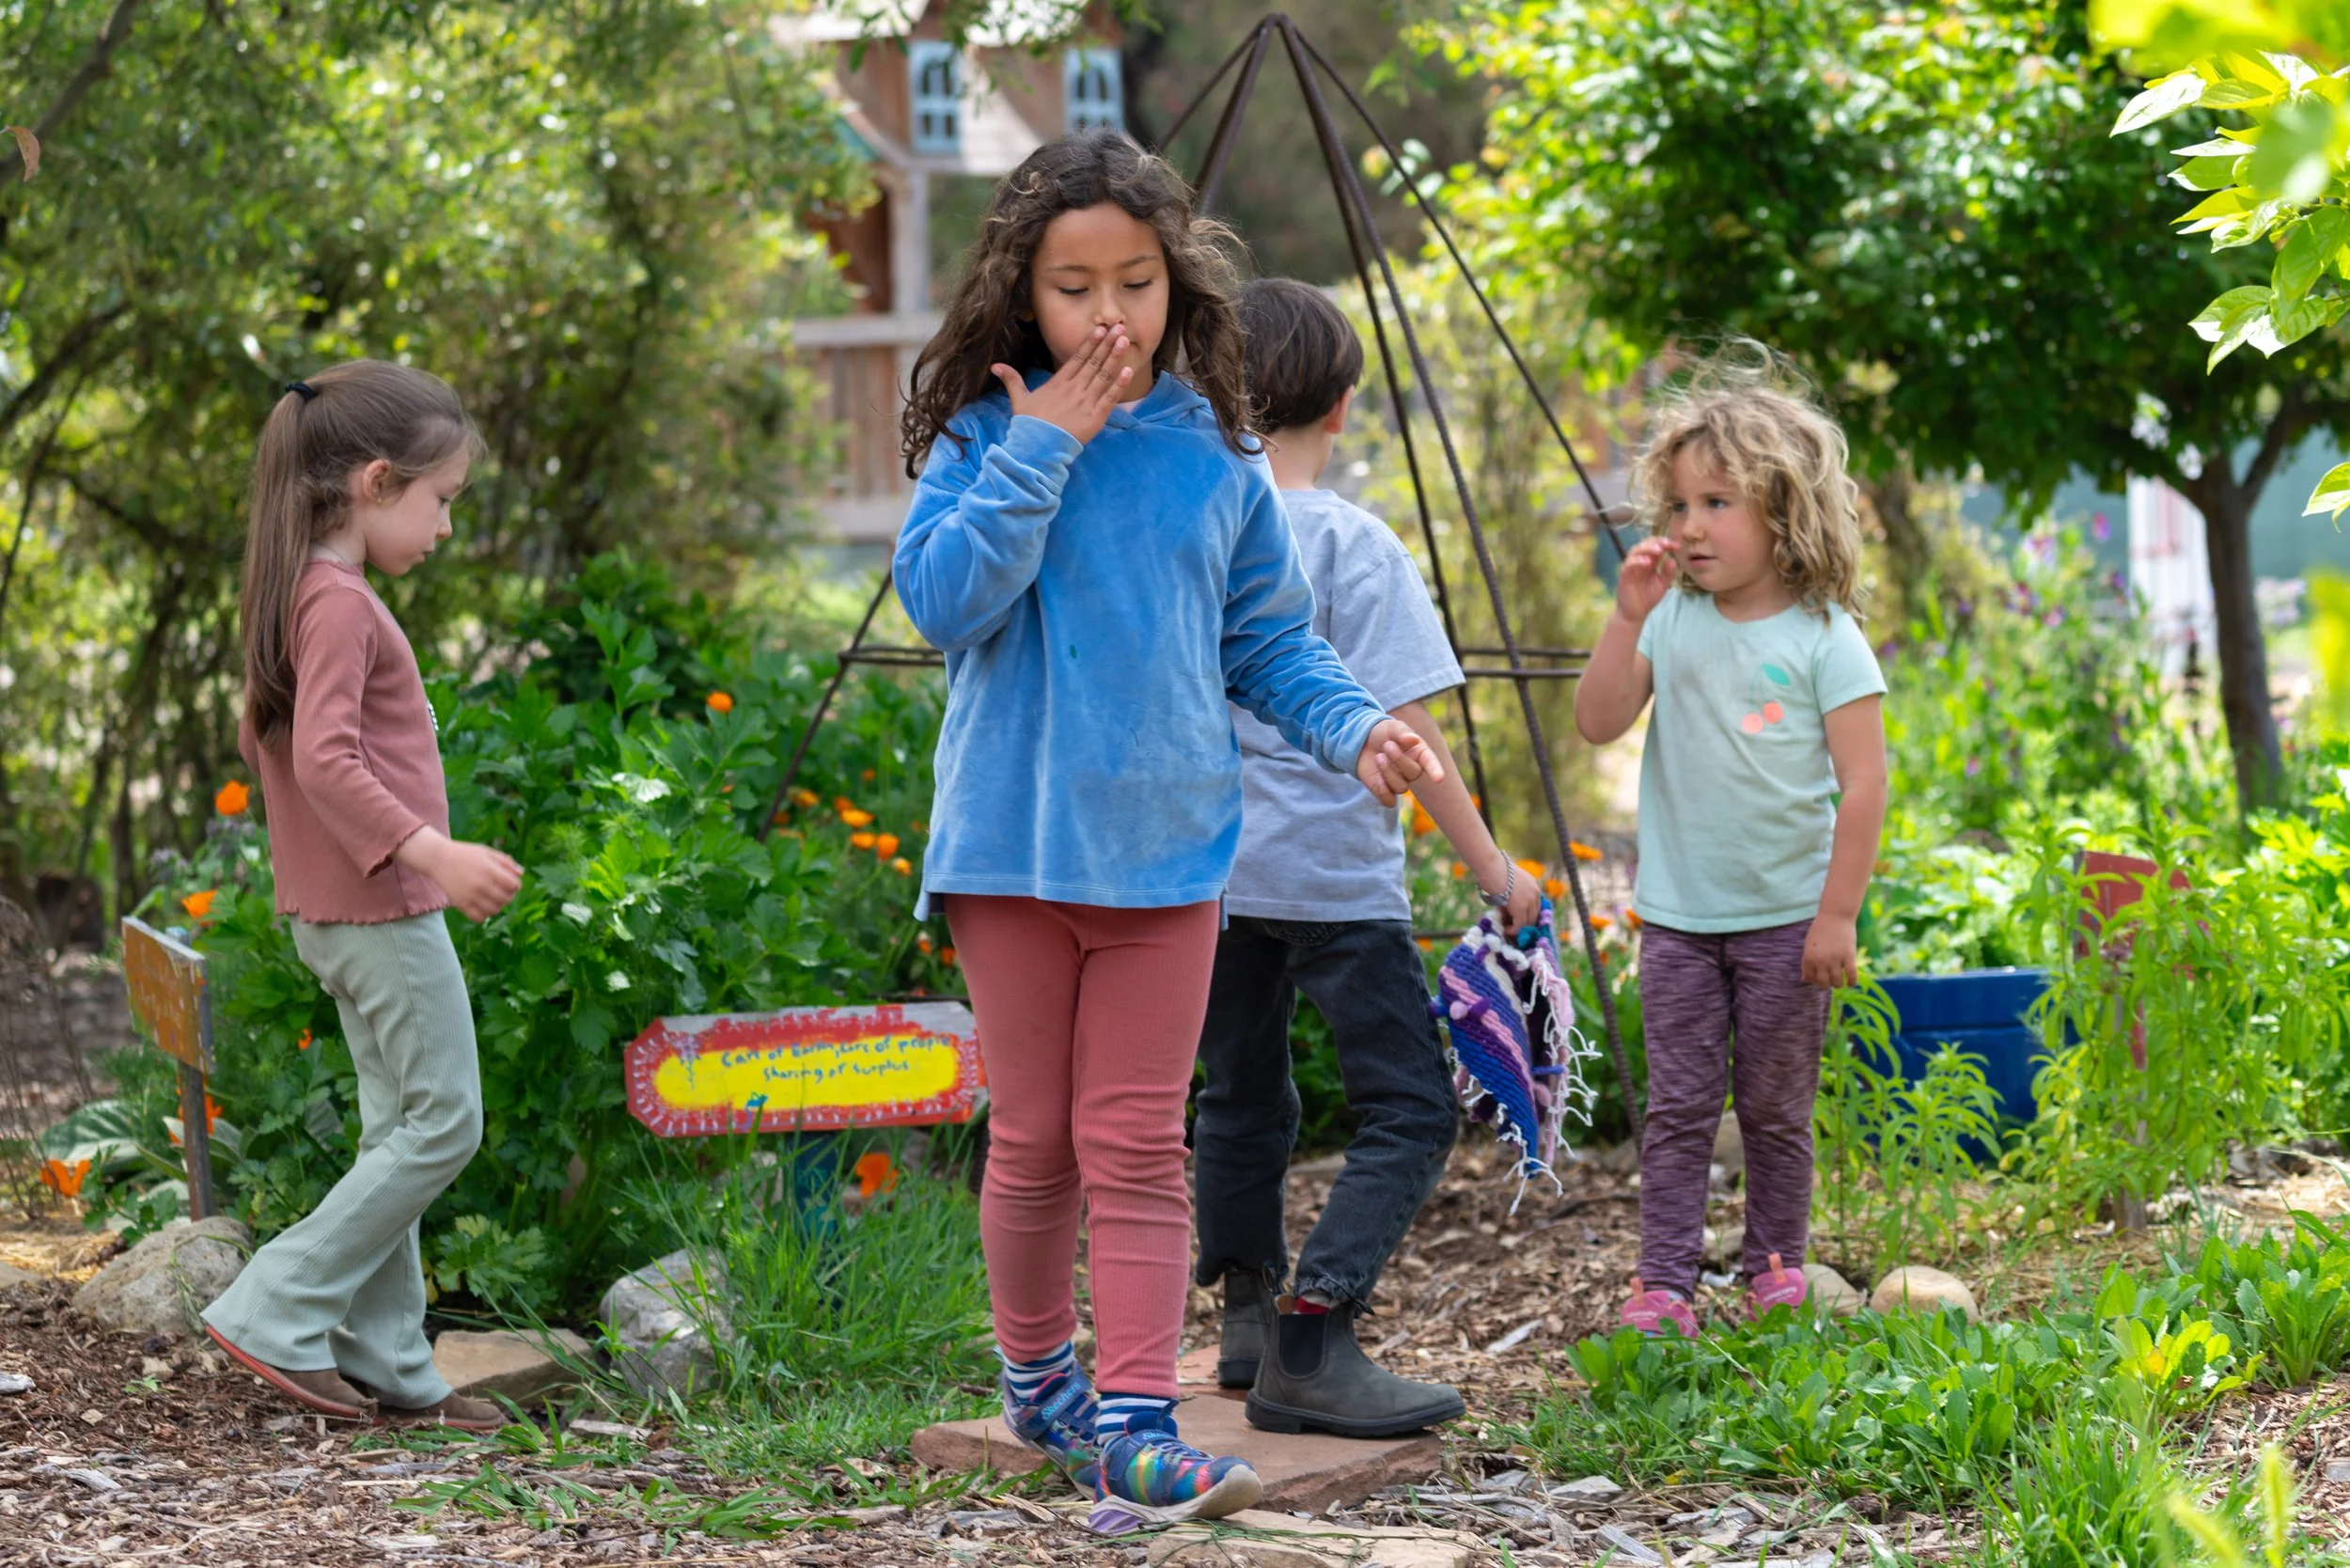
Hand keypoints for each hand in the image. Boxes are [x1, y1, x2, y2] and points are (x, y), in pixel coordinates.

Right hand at [399, 829, 523, 921]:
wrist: (439, 859)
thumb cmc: (466, 855)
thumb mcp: (487, 852)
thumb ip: (506, 862)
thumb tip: (521, 874)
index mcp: (490, 870)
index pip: (514, 885)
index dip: (515, 884)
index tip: (509, 882)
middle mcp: (481, 884)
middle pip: (506, 899)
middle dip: (508, 895)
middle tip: (501, 890)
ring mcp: (471, 896)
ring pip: (495, 910)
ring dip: (497, 905)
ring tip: (492, 897)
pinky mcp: (461, 904)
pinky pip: (479, 918)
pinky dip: (484, 914)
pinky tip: (481, 905)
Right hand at [990, 325, 1132, 444]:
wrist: (1037, 448)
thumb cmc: (1029, 425)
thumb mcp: (1019, 399)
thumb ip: (1012, 379)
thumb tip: (995, 366)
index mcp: (1058, 382)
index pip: (1077, 358)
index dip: (1090, 343)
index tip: (1100, 329)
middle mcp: (1074, 388)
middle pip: (1094, 362)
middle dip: (1107, 343)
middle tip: (1119, 327)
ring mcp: (1086, 402)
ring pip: (1104, 375)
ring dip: (1115, 357)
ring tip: (1124, 341)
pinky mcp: (1095, 417)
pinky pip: (1110, 397)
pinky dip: (1120, 384)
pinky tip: (1129, 371)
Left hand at [1354, 717, 1442, 807]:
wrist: (1364, 742)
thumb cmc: (1383, 733)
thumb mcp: (1392, 727)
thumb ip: (1402, 732)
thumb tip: (1413, 739)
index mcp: (1420, 753)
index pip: (1430, 762)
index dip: (1435, 770)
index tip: (1439, 778)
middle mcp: (1412, 769)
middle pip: (1414, 774)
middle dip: (1399, 759)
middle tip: (1387, 745)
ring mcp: (1399, 781)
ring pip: (1401, 788)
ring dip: (1387, 772)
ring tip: (1378, 756)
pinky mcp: (1385, 791)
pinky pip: (1389, 801)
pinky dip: (1383, 792)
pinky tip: (1377, 778)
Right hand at [1479, 855, 1542, 935]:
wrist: (1490, 866)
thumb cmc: (1493, 871)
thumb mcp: (1508, 883)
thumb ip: (1512, 895)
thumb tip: (1506, 909)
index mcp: (1533, 885)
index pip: (1535, 906)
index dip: (1526, 915)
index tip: (1516, 920)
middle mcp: (1535, 893)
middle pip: (1534, 915)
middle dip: (1524, 923)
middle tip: (1512, 926)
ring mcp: (1530, 901)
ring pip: (1529, 922)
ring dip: (1519, 927)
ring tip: (1508, 928)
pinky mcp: (1521, 909)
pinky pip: (1520, 925)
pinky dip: (1514, 930)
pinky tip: (1506, 929)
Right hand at [1614, 536, 1677, 624]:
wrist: (1635, 613)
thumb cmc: (1648, 598)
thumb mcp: (1663, 585)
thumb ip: (1668, 573)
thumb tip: (1672, 559)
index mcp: (1649, 562)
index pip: (1656, 546)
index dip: (1666, 543)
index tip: (1677, 546)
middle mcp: (1639, 562)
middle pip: (1645, 544)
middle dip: (1657, 542)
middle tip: (1667, 544)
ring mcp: (1630, 568)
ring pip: (1635, 551)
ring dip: (1647, 548)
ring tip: (1659, 550)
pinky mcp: (1624, 575)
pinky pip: (1628, 564)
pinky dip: (1637, 561)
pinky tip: (1647, 562)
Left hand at [1802, 914, 1858, 989]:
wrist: (1835, 916)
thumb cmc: (1820, 929)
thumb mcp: (1808, 945)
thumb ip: (1806, 962)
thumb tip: (1805, 979)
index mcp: (1809, 958)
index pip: (1811, 979)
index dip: (1815, 980)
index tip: (1820, 978)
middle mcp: (1821, 962)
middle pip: (1824, 983)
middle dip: (1827, 984)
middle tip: (1830, 980)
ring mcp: (1836, 960)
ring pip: (1837, 982)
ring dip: (1838, 984)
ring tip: (1840, 981)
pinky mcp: (1849, 957)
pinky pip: (1852, 975)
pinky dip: (1852, 982)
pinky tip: (1852, 983)